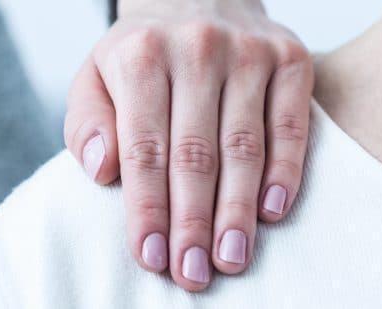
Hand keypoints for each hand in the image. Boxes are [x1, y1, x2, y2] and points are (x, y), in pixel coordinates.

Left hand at [63, 0, 312, 290]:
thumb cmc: (146, 55)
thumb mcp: (96, 76)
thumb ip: (88, 124)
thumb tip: (104, 173)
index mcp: (143, 55)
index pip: (144, 148)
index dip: (148, 209)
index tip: (151, 258)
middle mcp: (198, 49)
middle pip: (196, 154)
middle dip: (194, 222)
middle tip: (194, 272)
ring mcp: (250, 52)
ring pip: (244, 146)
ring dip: (238, 210)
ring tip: (232, 257)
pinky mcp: (293, 60)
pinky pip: (291, 127)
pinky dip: (285, 172)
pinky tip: (272, 212)